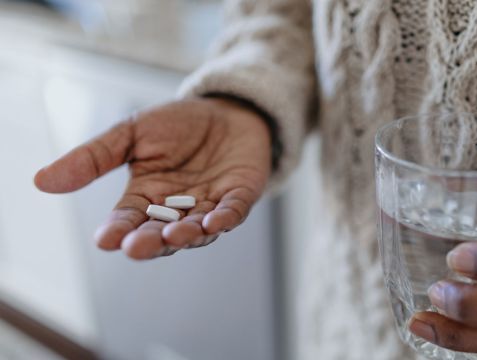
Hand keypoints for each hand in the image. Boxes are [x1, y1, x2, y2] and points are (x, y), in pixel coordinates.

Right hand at [34, 98, 271, 259]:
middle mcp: (177, 208)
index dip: (117, 231)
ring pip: (196, 229)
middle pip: (161, 232)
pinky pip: (233, 212)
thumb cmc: (178, 124)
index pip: (128, 220)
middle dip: (150, 241)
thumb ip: (94, 158)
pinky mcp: (239, 196)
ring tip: (174, 235)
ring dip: (186, 234)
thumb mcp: (132, 134)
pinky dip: (225, 218)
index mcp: (146, 197)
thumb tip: (41, 181)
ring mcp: (210, 204)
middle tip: (136, 248)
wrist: (226, 110)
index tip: (104, 240)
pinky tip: (215, 222)